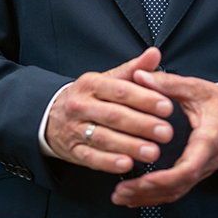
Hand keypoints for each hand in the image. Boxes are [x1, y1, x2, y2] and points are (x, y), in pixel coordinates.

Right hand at [46, 47, 174, 172]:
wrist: (51, 116)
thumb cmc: (89, 97)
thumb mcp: (107, 78)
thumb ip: (133, 69)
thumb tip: (154, 53)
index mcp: (91, 84)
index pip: (120, 90)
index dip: (144, 99)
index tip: (167, 107)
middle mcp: (81, 105)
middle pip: (114, 115)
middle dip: (142, 124)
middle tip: (165, 132)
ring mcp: (75, 129)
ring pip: (104, 138)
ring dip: (130, 146)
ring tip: (152, 151)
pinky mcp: (73, 151)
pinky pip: (91, 158)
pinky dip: (109, 162)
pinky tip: (127, 164)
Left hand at [111, 69, 217, 206]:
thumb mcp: (197, 88)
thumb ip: (169, 83)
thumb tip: (140, 75)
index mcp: (208, 139)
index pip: (190, 167)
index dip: (166, 177)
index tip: (144, 179)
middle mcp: (205, 161)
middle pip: (178, 186)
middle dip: (149, 191)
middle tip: (121, 191)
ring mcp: (201, 171)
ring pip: (175, 193)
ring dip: (148, 197)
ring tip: (121, 196)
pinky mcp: (194, 174)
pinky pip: (175, 191)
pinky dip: (154, 196)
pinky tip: (134, 196)